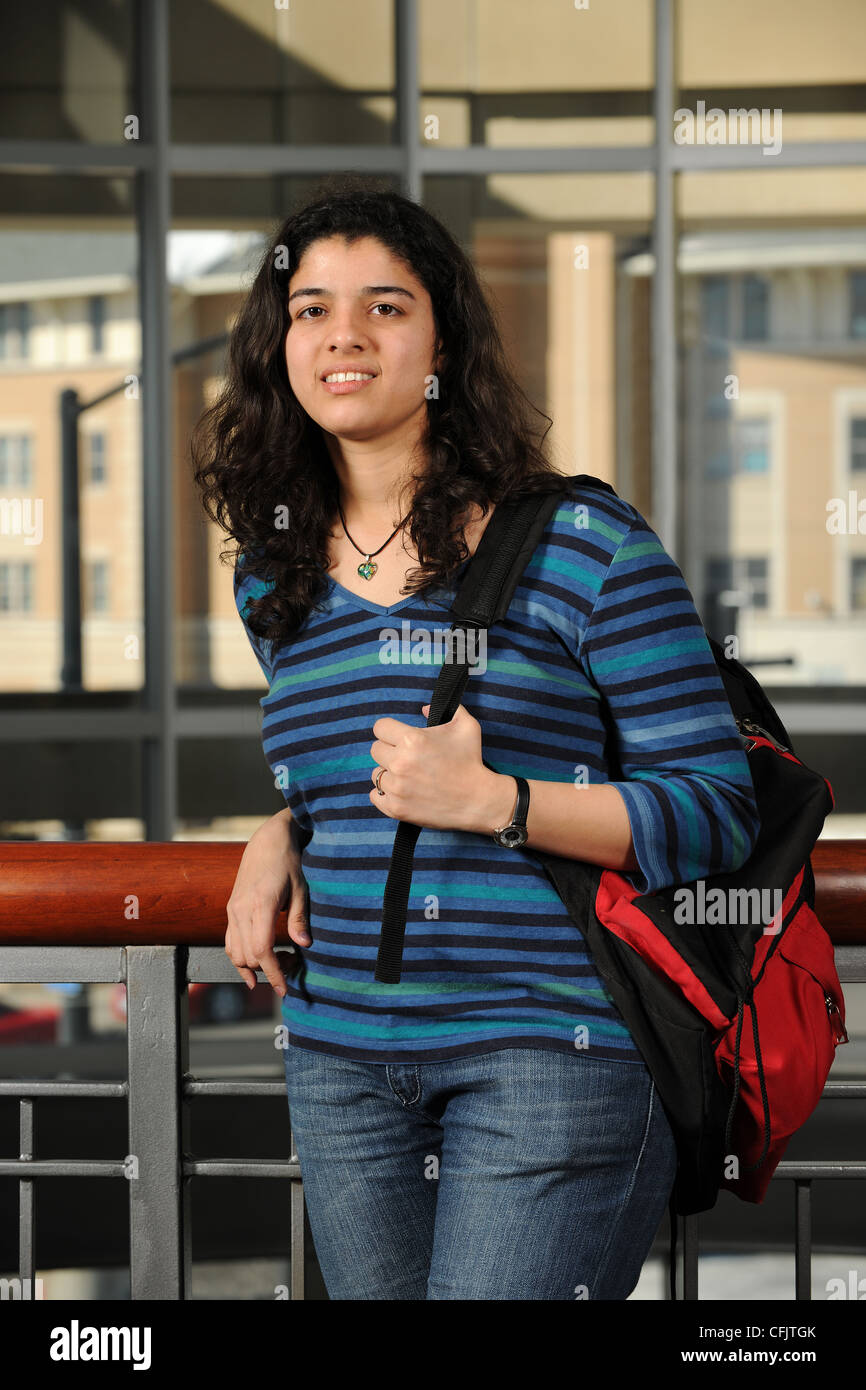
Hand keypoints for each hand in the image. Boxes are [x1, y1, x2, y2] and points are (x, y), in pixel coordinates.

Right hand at [225, 811, 309, 997]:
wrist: (267, 842)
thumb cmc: (288, 863)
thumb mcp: (301, 889)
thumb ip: (299, 919)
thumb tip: (304, 945)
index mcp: (260, 905)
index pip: (262, 950)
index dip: (273, 973)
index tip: (283, 988)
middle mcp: (241, 910)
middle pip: (248, 956)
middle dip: (268, 971)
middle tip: (291, 968)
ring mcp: (232, 910)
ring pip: (235, 953)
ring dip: (253, 967)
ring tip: (277, 965)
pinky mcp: (231, 910)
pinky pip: (229, 943)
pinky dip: (239, 958)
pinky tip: (252, 967)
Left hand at [368, 702, 509, 831]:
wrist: (478, 801)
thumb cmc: (472, 762)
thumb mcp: (466, 727)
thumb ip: (450, 709)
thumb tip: (424, 709)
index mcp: (412, 739)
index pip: (380, 727)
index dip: (390, 730)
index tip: (399, 737)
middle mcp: (400, 762)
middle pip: (375, 750)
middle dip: (389, 751)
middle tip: (407, 758)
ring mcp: (397, 787)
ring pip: (376, 774)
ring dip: (388, 774)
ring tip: (408, 777)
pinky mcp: (396, 808)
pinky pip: (375, 796)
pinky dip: (385, 795)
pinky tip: (401, 791)